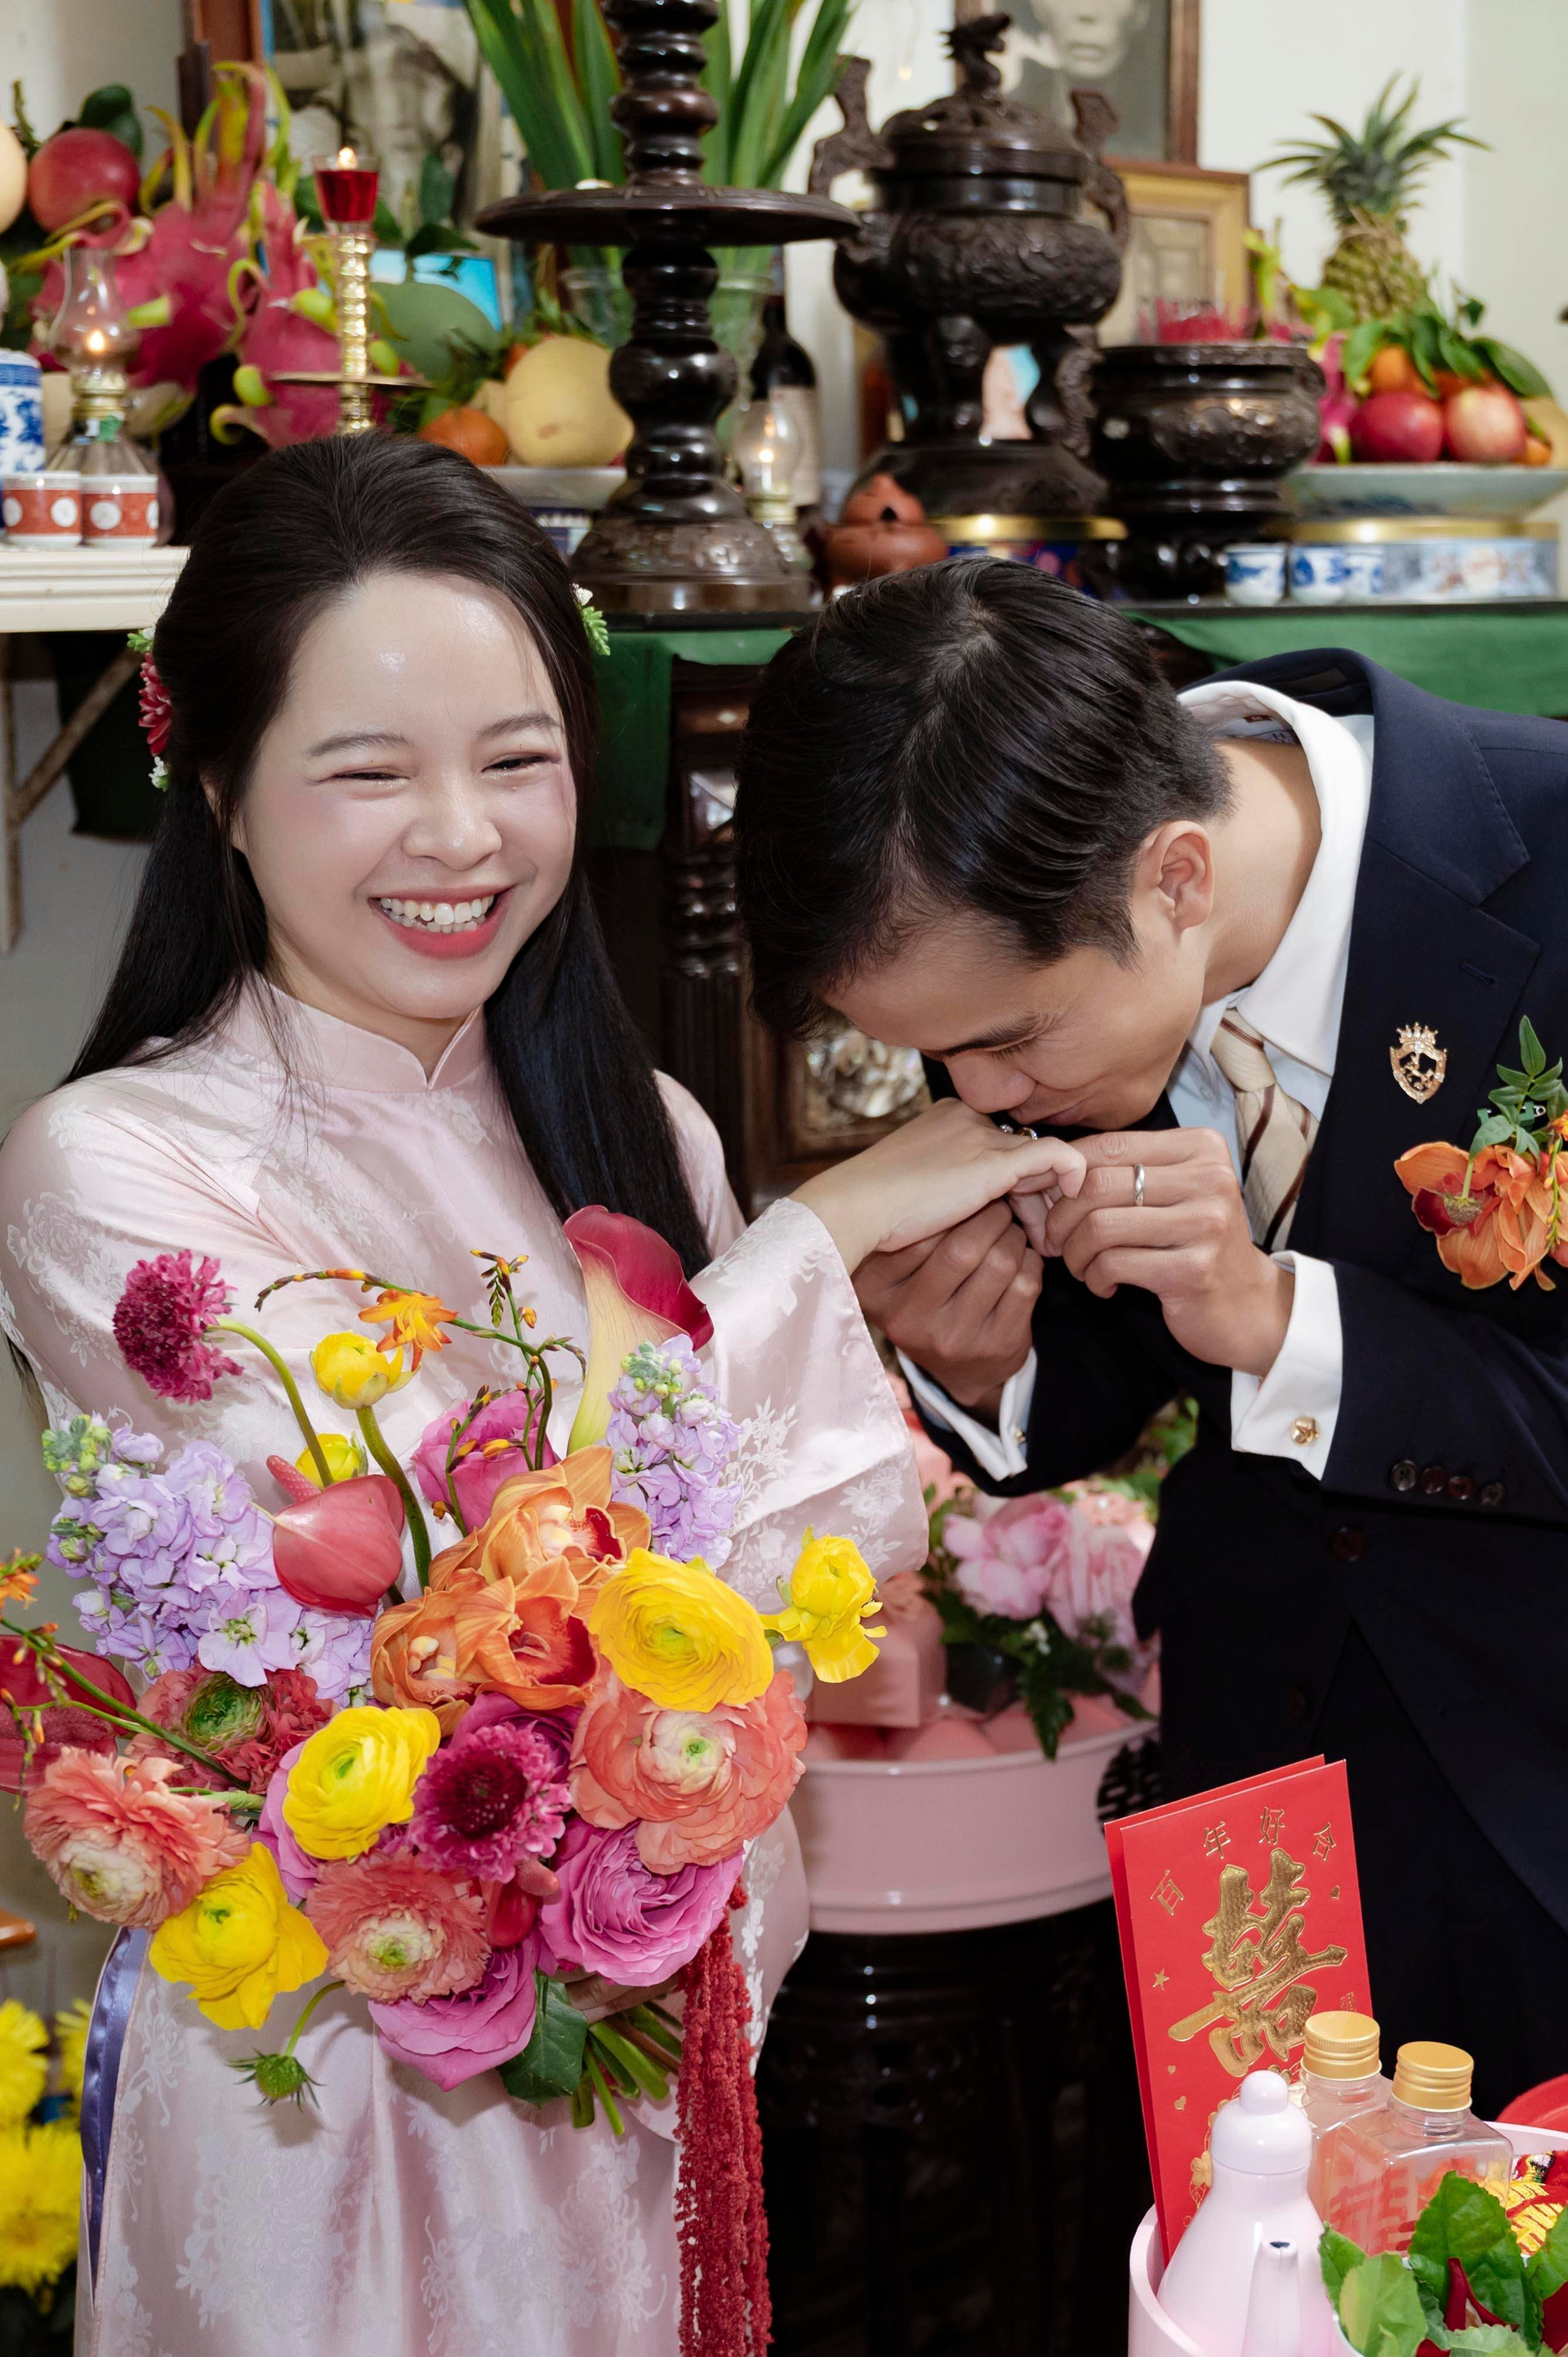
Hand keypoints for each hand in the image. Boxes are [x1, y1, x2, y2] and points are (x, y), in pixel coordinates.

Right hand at [793, 1097, 1084, 1274]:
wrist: (855, 1205)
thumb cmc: (873, 1205)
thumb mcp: (915, 1186)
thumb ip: (950, 1184)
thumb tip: (982, 1205)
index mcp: (947, 1118)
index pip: (999, 1144)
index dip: (1016, 1183)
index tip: (1020, 1221)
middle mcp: (968, 1117)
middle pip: (1021, 1150)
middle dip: (1036, 1193)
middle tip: (1042, 1235)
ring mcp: (980, 1135)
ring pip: (1040, 1157)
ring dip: (1049, 1199)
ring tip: (1047, 1239)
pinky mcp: (992, 1160)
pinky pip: (1054, 1155)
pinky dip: (1070, 1174)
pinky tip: (1068, 1204)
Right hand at [854, 1201, 1042, 1413]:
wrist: (960, 1367)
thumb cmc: (924, 1294)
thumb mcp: (896, 1269)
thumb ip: (905, 1227)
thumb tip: (946, 1170)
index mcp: (874, 1292)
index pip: (916, 1235)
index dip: (950, 1206)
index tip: (964, 1194)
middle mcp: (909, 1321)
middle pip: (961, 1248)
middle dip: (988, 1215)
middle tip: (996, 1204)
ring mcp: (953, 1338)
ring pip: (1000, 1261)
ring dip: (1013, 1235)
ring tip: (1009, 1228)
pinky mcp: (996, 1346)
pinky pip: (1026, 1283)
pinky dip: (1029, 1259)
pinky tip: (1021, 1257)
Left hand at [1042, 1128, 1293, 1377]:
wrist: (1247, 1304)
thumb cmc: (1196, 1242)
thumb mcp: (1172, 1192)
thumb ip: (1126, 1170)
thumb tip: (1054, 1165)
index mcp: (1202, 1147)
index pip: (1110, 1145)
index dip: (1066, 1174)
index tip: (1052, 1200)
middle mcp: (1210, 1178)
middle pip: (1098, 1185)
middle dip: (1061, 1217)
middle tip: (1056, 1240)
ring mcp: (1206, 1224)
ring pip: (1100, 1226)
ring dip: (1075, 1252)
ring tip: (1081, 1265)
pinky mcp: (1194, 1269)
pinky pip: (1113, 1264)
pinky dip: (1095, 1278)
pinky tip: (1104, 1284)